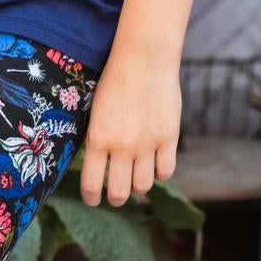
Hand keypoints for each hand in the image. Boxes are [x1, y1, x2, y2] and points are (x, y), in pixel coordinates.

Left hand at [78, 44, 180, 207]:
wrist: (143, 59)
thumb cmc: (114, 81)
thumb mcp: (95, 112)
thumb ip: (97, 139)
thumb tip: (96, 165)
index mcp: (97, 139)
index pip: (91, 184)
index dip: (91, 198)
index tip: (93, 201)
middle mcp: (122, 146)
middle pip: (119, 193)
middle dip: (116, 198)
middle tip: (116, 195)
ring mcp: (147, 144)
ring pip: (144, 186)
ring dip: (138, 187)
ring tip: (136, 179)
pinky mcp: (169, 138)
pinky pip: (166, 171)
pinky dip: (160, 173)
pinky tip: (155, 165)